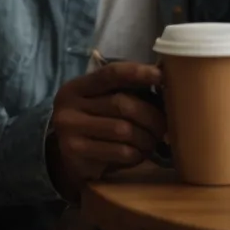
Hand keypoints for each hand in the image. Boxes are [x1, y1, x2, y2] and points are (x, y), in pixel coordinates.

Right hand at [46, 60, 167, 197]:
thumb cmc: (93, 123)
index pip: (111, 73)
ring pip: (123, 130)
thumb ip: (125, 91)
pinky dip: (137, 154)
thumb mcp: (101, 101)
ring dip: (146, 138)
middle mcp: (69, 106)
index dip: (137, 73)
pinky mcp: (78, 154)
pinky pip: (120, 152)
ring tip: (153, 142)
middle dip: (151, 115)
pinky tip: (139, 154)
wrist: (64, 156)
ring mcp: (70, 131)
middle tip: (165, 126)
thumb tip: (164, 82)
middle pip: (122, 104)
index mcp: (77, 87)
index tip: (161, 76)